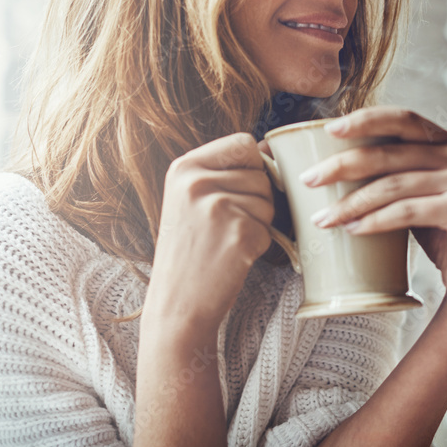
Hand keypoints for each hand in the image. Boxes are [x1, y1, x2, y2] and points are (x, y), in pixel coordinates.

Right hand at [146, 133, 275, 335]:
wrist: (177, 304)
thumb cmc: (190, 251)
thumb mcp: (190, 199)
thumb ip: (223, 171)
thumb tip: (270, 149)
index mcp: (184, 167)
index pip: (243, 142)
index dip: (252, 167)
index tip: (236, 192)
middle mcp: (196, 182)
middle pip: (261, 174)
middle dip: (257, 200)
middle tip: (226, 226)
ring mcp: (217, 207)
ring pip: (269, 201)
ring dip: (258, 223)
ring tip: (226, 241)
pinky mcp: (238, 233)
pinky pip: (269, 229)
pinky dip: (258, 245)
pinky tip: (232, 256)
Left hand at [300, 106, 446, 316]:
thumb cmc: (443, 232)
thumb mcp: (420, 192)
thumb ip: (396, 171)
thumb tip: (335, 161)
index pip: (403, 119)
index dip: (364, 120)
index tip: (328, 130)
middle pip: (389, 152)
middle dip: (342, 165)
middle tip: (308, 180)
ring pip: (392, 185)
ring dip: (350, 202)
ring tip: (322, 218)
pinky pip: (406, 211)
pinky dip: (374, 221)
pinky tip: (352, 230)